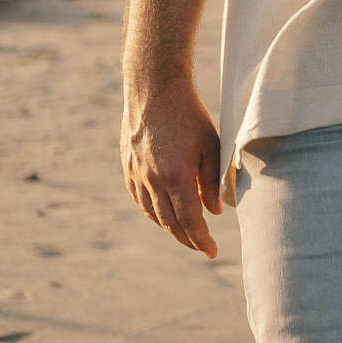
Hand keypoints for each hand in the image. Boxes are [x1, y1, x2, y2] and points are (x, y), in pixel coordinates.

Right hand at [121, 80, 223, 256]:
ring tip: (186, 233)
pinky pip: (139, 199)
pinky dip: (152, 212)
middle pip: (169, 222)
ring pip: (152, 213)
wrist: (154, 90)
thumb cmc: (189, 115)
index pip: (189, 220)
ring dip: (169, 228)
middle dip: (187, 239)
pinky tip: (163, 214)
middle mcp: (152, 180)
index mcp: (176, 176)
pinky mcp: (128, 167)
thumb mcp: (211, 146)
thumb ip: (212, 181)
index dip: (201, 240)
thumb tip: (214, 212)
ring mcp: (136, 175)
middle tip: (202, 247)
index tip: (212, 252)